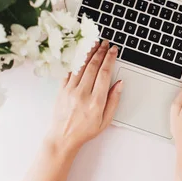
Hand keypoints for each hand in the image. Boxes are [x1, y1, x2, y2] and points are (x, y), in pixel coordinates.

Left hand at [47, 40, 122, 154]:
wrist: (63, 138)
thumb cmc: (85, 131)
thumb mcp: (106, 120)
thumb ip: (114, 100)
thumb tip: (120, 83)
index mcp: (96, 101)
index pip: (105, 73)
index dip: (110, 59)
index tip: (113, 50)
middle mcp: (82, 94)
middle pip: (93, 66)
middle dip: (101, 52)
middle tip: (105, 43)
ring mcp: (70, 91)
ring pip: (81, 66)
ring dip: (89, 52)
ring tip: (94, 44)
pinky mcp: (61, 90)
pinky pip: (69, 72)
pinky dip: (76, 61)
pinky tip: (81, 54)